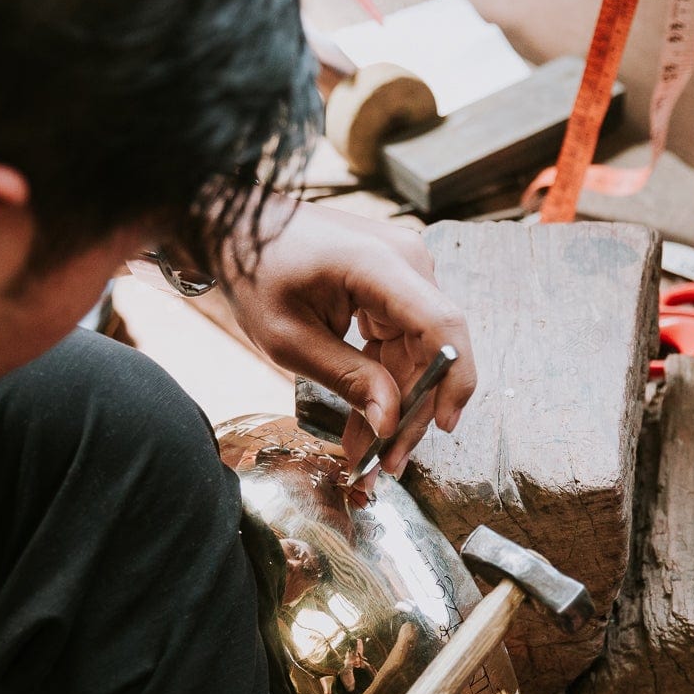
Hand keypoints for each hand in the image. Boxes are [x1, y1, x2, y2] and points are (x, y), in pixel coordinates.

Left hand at [220, 198, 476, 485]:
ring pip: (420, 353)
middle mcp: (407, 263)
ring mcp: (404, 272)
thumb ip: (346, 378)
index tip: (442, 427)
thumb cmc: (257, 273)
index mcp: (381, 266)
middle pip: (433, 350)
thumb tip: (390, 421)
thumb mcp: (290, 339)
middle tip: (387, 464)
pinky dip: (387, 381)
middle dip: (413, 412)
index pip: (443, 327)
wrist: (241, 229)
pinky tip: (370, 422)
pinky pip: (403, 342)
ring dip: (399, 404)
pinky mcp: (395, 285)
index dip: (453, 380)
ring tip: (372, 455)